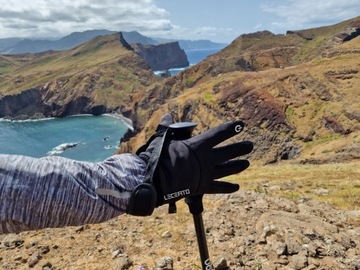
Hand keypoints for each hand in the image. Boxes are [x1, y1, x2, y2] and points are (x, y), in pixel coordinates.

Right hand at [127, 114, 252, 215]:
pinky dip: (227, 187)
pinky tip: (236, 187)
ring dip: (237, 166)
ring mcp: (206, 174)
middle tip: (250, 145)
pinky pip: (218, 188)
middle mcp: (207, 159)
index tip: (241, 124)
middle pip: (228, 152)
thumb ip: (167, 127)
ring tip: (247, 163)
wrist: (157, 181)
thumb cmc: (159, 157)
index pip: (219, 133)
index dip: (231, 128)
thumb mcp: (163, 139)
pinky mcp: (202, 187)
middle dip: (240, 148)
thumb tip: (166, 115)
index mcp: (199, 145)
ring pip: (227, 169)